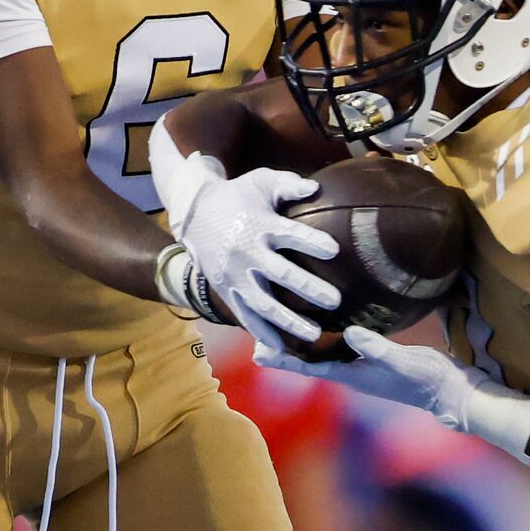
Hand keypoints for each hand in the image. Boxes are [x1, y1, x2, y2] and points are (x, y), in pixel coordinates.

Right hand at [176, 167, 340, 346]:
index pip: (290, 234)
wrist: (193, 213)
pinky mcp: (226, 290)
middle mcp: (247, 253)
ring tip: (314, 335)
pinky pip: (244, 315)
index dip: (311, 242)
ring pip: (264, 303)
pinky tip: (279, 349)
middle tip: (335, 301)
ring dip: (289, 321)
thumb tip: (316, 188)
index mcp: (260, 225)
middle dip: (309, 288)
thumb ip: (289, 184)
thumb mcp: (260, 182)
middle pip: (282, 274)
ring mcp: (235, 276)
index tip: (334, 250)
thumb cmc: (237, 196)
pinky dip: (260, 332)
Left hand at [255, 325, 482, 427]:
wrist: (447, 391)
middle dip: (284, 354)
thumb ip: (377, 348)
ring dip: (299, 348)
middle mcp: (351, 372)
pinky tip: (319, 332)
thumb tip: (352, 334)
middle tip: (254, 344)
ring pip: (321, 357)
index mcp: (352, 375)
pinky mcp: (371, 359)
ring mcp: (361, 367)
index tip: (259, 353)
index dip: (285, 360)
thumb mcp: (402, 361)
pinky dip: (322, 342)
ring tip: (277, 337)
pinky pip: (339, 350)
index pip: (310, 367)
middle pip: (309, 363)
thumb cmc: (426, 378)